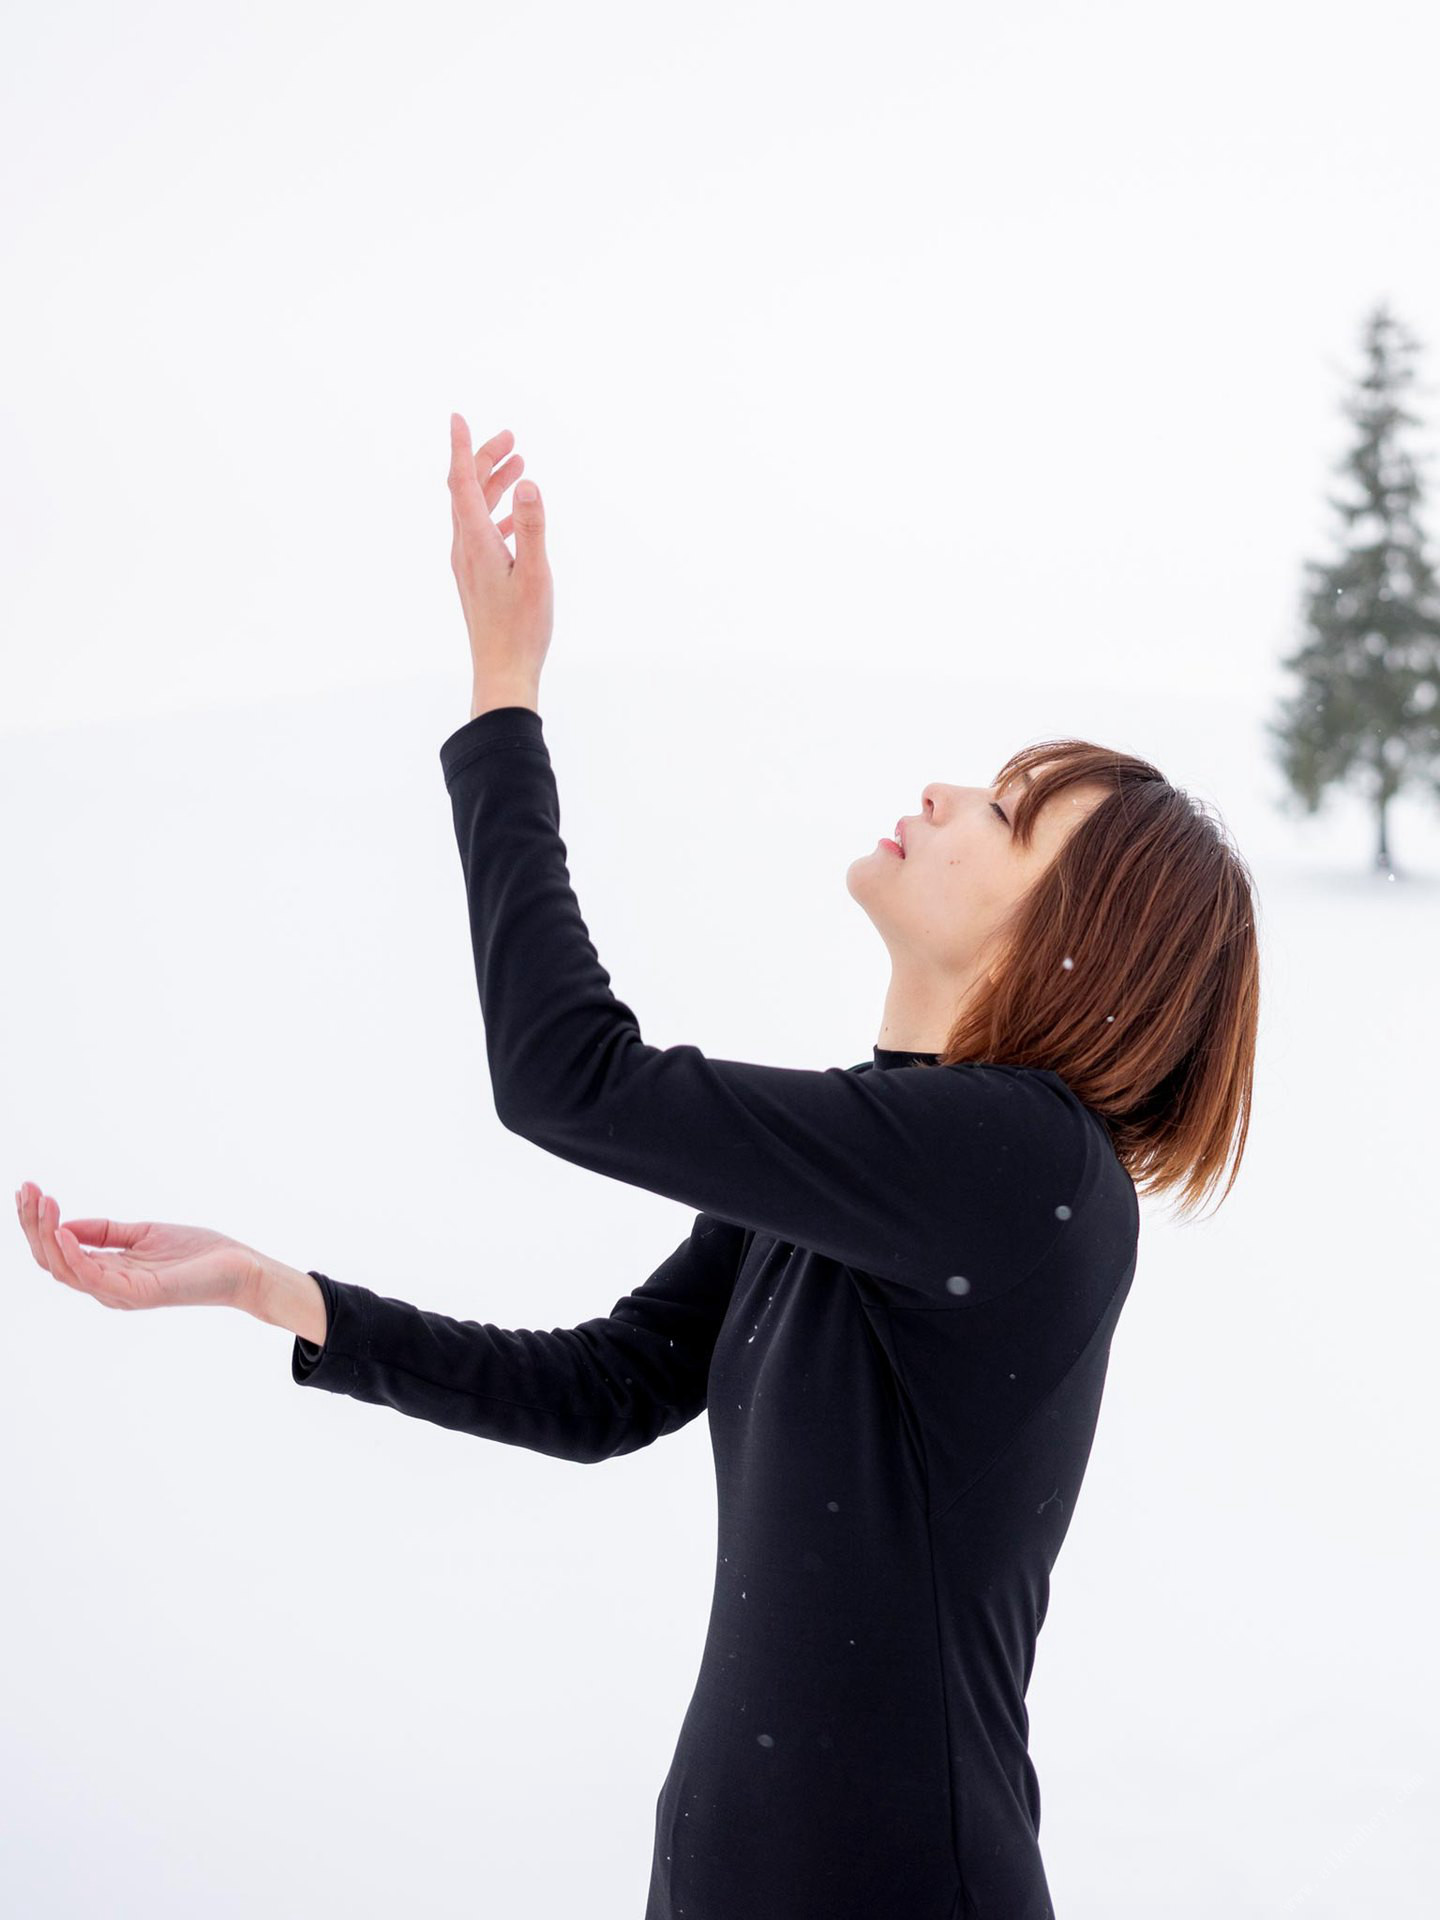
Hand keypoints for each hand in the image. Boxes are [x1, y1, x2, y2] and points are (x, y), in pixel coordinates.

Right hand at [14, 1181, 263, 1314]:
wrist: (240, 1267)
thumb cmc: (198, 1253)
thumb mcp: (143, 1234)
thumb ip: (106, 1232)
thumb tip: (66, 1225)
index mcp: (107, 1273)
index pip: (57, 1251)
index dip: (38, 1222)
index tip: (28, 1189)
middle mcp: (107, 1287)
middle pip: (52, 1260)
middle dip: (33, 1224)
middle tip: (27, 1190)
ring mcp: (120, 1293)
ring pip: (64, 1269)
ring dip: (47, 1234)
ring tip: (42, 1202)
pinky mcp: (138, 1293)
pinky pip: (93, 1277)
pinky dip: (73, 1255)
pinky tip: (63, 1230)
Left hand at [448, 415, 552, 701]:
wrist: (502, 670)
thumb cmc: (521, 628)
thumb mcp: (535, 574)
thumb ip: (533, 527)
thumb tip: (529, 484)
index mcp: (475, 542)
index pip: (461, 483)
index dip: (462, 449)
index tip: (458, 418)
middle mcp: (465, 548)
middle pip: (466, 492)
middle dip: (485, 460)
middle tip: (511, 440)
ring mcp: (468, 563)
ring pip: (474, 511)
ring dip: (493, 485)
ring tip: (518, 465)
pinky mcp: (476, 576)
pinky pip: (481, 531)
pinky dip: (497, 512)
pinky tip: (516, 515)